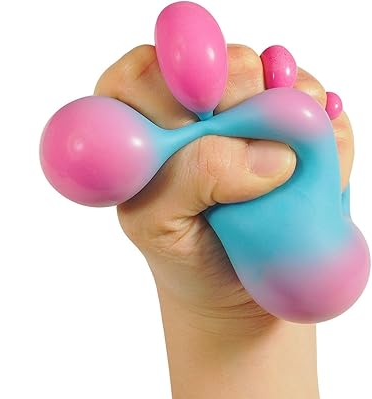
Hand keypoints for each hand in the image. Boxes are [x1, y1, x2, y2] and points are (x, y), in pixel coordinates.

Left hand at [95, 44, 353, 333]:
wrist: (230, 282)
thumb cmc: (181, 248)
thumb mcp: (158, 225)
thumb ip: (186, 181)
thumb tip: (268, 155)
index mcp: (135, 121)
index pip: (140, 75)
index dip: (169, 89)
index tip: (198, 120)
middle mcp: (183, 101)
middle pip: (208, 59)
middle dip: (231, 97)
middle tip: (244, 143)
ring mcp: (238, 99)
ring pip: (262, 68)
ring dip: (279, 112)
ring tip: (276, 167)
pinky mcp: (288, 109)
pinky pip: (312, 95)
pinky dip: (319, 124)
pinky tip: (305, 161)